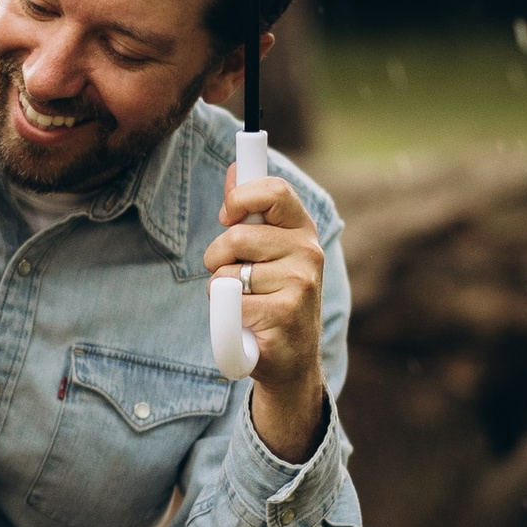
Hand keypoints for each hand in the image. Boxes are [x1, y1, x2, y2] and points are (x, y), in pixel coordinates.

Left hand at [205, 161, 327, 462]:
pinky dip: (226, 315)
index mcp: (303, 230)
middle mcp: (308, 252)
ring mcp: (300, 283)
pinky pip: (229, 302)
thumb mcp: (266, 250)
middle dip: (217, 256)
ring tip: (244, 302)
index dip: (241, 198)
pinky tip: (248, 323)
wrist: (290, 359)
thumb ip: (249, 210)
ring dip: (221, 289)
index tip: (227, 215)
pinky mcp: (284, 313)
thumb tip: (236, 168)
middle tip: (230, 273)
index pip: (273, 191)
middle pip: (236, 236)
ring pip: (227, 273)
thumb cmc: (272, 296)